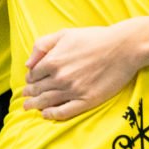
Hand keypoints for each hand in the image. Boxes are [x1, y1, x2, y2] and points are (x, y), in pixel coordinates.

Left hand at [21, 25, 137, 120]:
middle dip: (29, 94)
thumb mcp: (65, 34)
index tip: (30, 81)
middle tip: (25, 98)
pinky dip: (52, 115)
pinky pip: (64, 112)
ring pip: (47, 102)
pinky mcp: (86, 101)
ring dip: (35, 105)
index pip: (33, 74)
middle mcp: (60, 78)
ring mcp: (73, 91)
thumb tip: (28, 64)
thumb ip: (42, 45)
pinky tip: (46, 115)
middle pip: (38, 90)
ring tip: (29, 107)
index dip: (29, 79)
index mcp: (53, 60)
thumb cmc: (95, 38)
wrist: (123, 48)